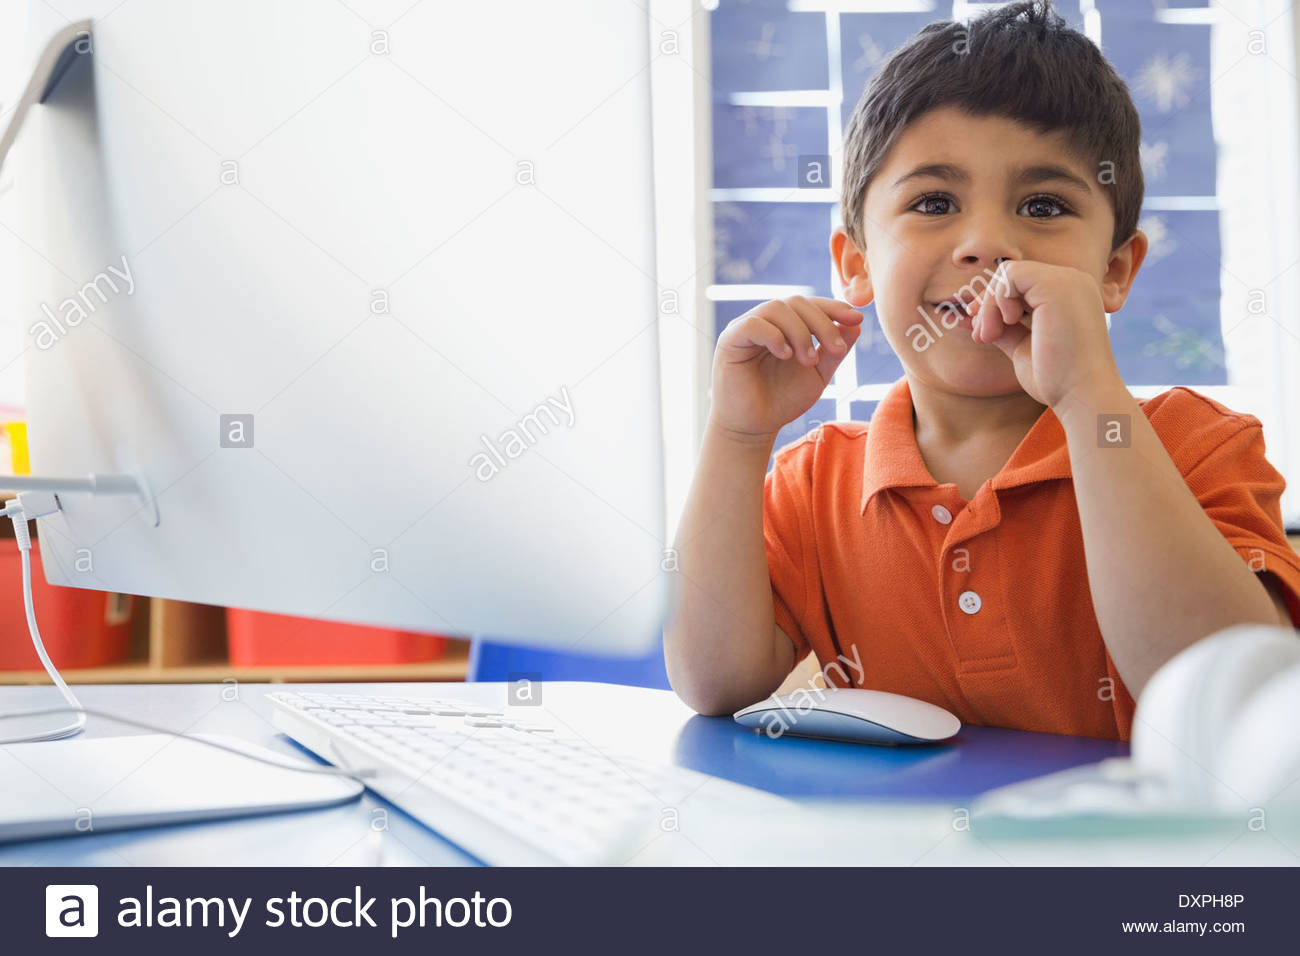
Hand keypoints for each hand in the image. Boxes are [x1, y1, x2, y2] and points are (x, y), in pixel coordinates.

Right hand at [708, 296, 862, 442]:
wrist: (755, 427)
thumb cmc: (783, 400)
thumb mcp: (818, 373)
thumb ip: (834, 350)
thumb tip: (856, 323)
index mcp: (785, 325)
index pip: (810, 304)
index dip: (834, 307)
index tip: (856, 318)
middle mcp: (765, 321)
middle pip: (796, 302)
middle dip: (822, 322)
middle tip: (836, 350)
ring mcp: (745, 328)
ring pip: (776, 308)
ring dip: (800, 332)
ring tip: (808, 360)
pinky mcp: (729, 340)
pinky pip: (753, 324)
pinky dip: (774, 336)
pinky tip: (785, 355)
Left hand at [969, 260, 1123, 408]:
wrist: (1082, 395)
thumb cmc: (1057, 380)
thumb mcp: (1023, 347)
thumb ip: (1006, 328)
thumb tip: (976, 317)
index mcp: (1070, 295)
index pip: (1022, 285)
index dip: (995, 303)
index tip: (982, 331)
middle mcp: (1072, 282)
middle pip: (1013, 276)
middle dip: (987, 304)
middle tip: (981, 335)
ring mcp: (1067, 280)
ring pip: (1008, 273)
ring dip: (989, 305)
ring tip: (989, 336)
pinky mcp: (1056, 285)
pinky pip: (1010, 275)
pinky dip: (997, 300)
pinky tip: (1007, 324)